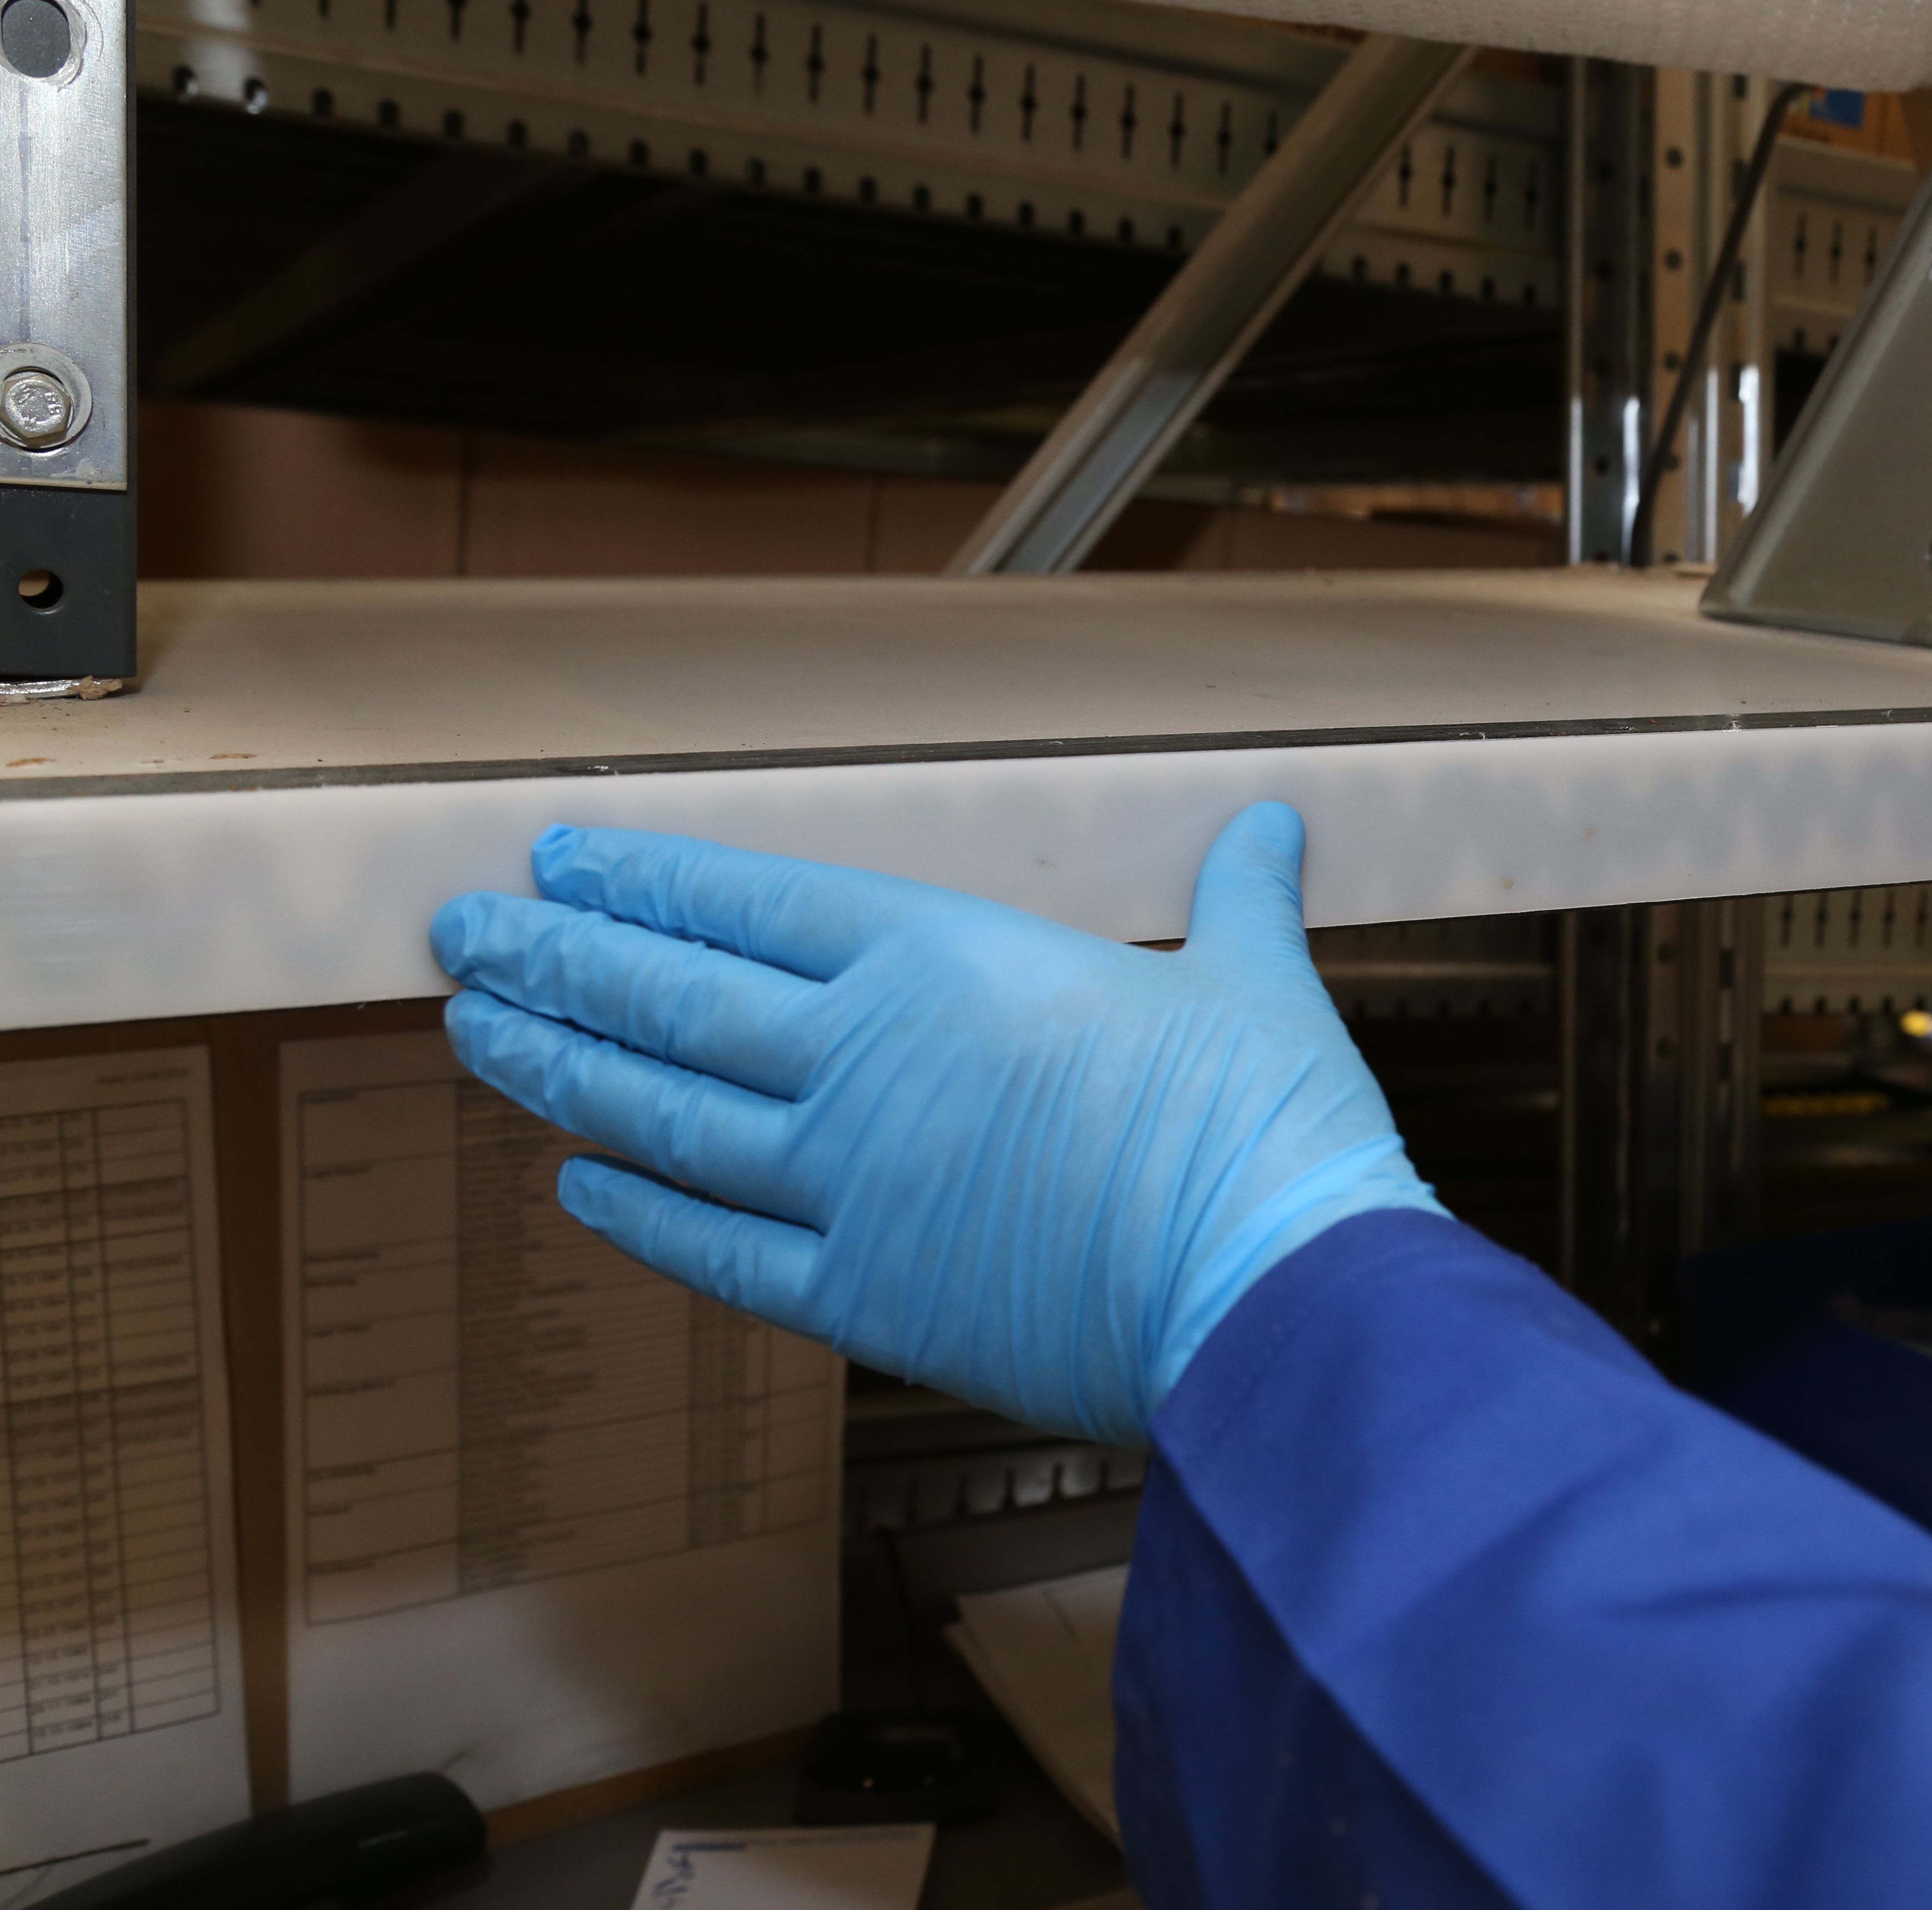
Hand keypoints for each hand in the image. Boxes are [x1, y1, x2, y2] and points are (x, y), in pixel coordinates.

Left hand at [429, 803, 1437, 1446]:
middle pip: (671, 998)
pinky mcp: (865, 1297)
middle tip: (465, 929)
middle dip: (556, 957)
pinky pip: (717, 1248)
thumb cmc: (1262, 1133)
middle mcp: (866, 1062)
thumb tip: (1271, 828)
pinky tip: (579, 1184)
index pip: (755, 906)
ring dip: (558, 1069)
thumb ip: (1238, 904)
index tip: (563, 859)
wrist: (1263, 1288)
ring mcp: (848, 1184)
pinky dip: (639, 1214)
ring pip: (663, 1114)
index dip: (647, 879)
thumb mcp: (1258, 988)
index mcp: (948, 965)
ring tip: (478, 1031)